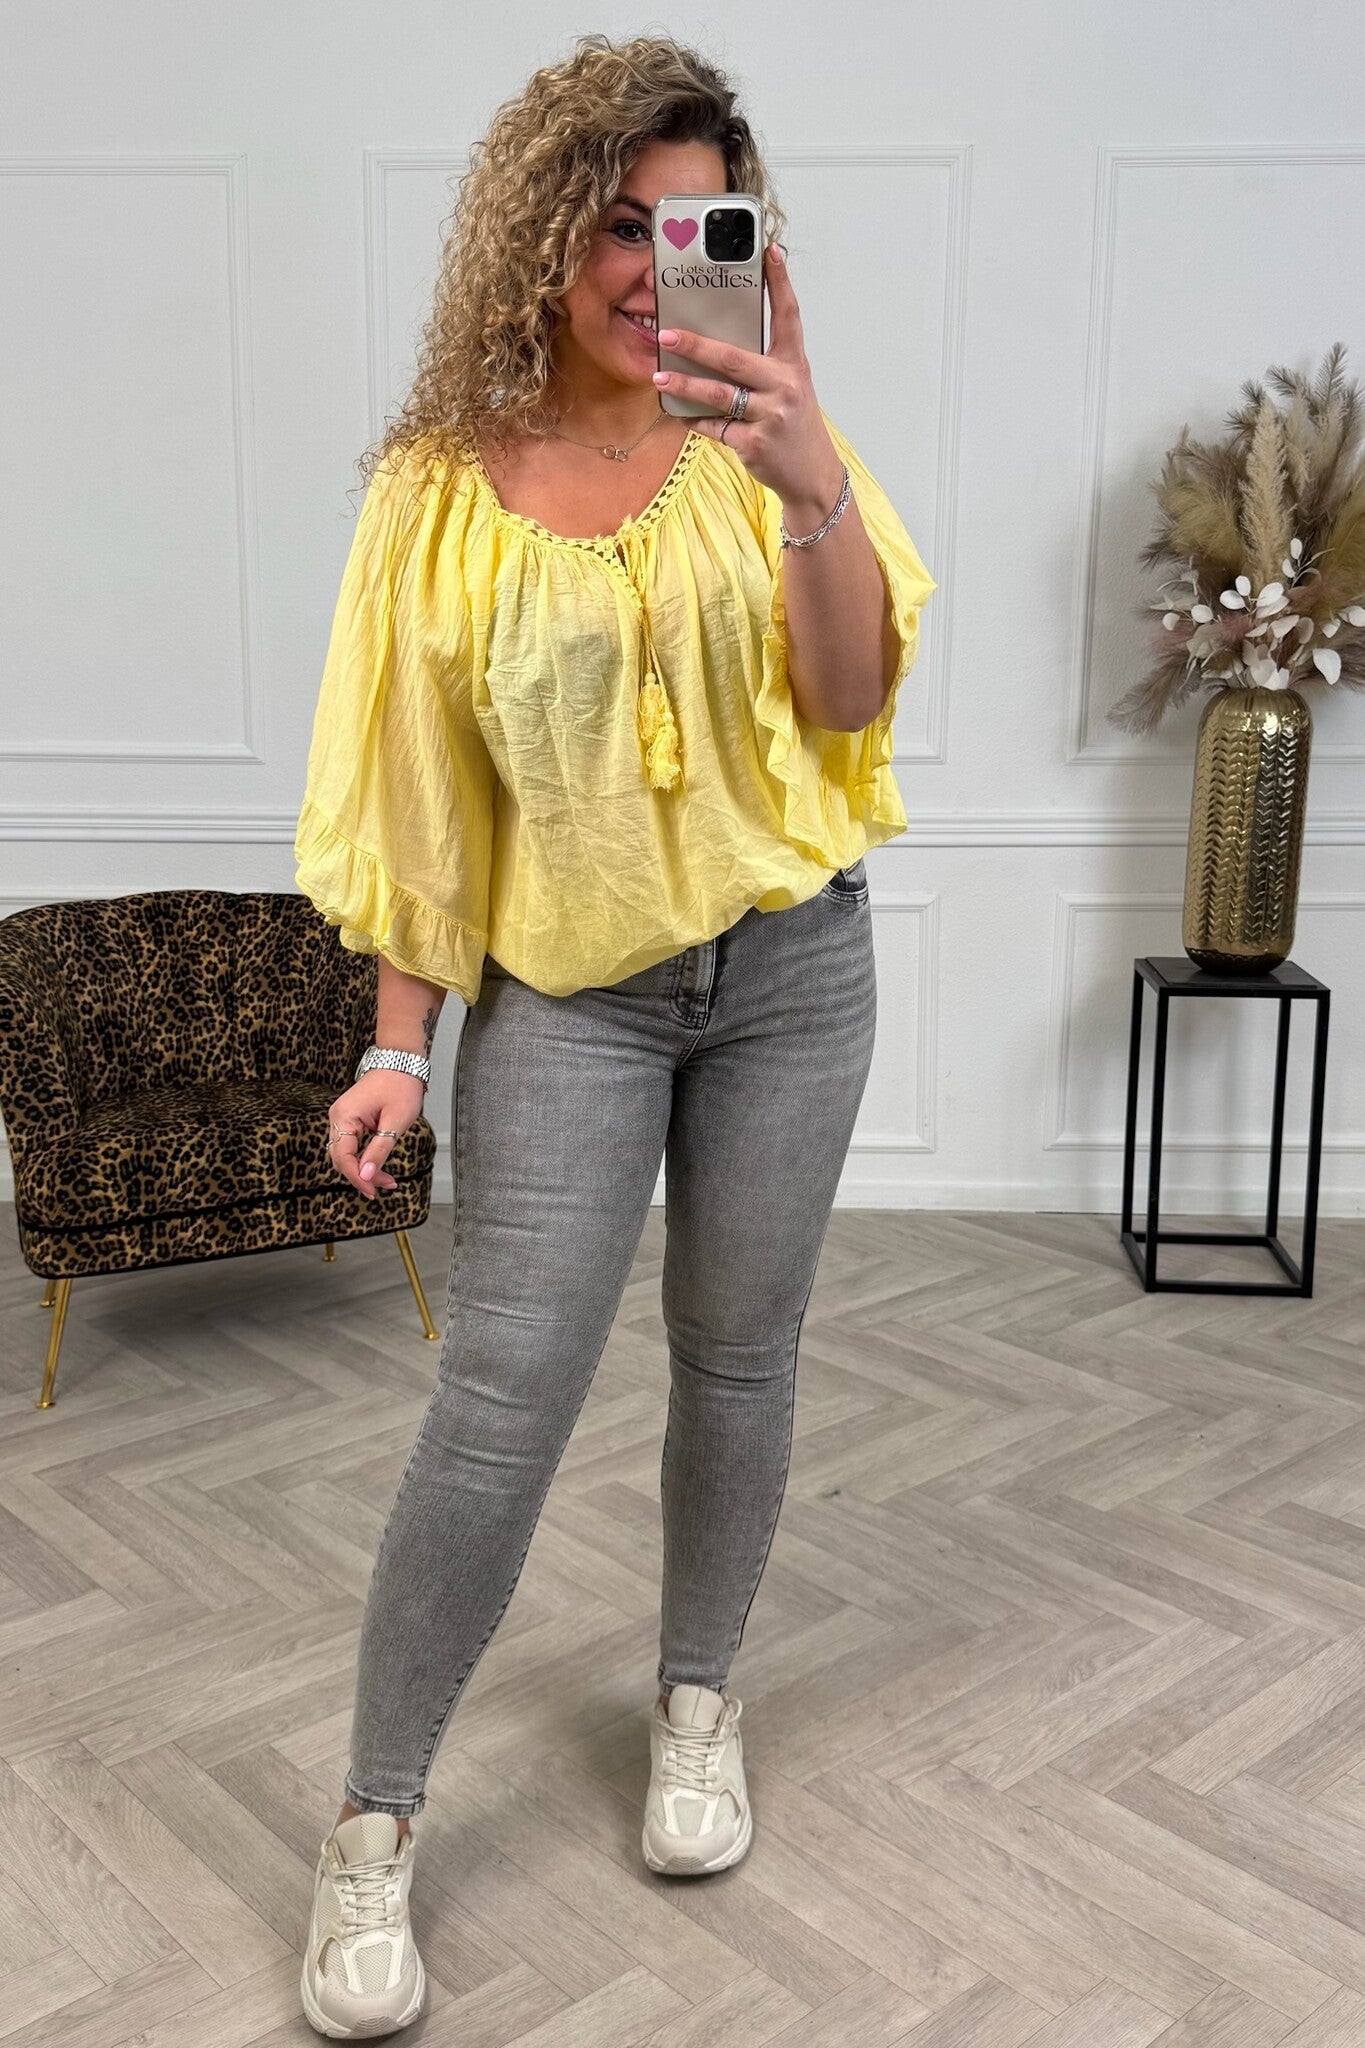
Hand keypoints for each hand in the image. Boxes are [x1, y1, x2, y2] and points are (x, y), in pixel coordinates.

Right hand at [326, 1074, 424, 1202]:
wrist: (402, 1062)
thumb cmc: (400, 1085)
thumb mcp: (394, 1122)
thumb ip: (379, 1150)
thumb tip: (366, 1176)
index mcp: (344, 1116)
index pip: (344, 1157)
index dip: (357, 1177)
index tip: (373, 1191)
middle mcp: (337, 1117)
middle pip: (341, 1158)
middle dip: (362, 1175)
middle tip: (386, 1186)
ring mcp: (341, 1118)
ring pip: (346, 1154)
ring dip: (363, 1169)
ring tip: (387, 1180)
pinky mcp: (349, 1119)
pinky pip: (351, 1145)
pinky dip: (364, 1157)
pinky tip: (378, 1167)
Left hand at [650, 243, 842, 514]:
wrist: (812, 476)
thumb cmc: (794, 425)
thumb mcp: (790, 389)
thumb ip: (763, 366)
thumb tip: (714, 346)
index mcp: (794, 365)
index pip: (789, 316)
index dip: (780, 282)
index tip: (769, 251)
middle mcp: (785, 386)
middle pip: (734, 358)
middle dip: (696, 344)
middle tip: (666, 332)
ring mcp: (770, 416)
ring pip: (718, 394)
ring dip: (684, 384)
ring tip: (659, 375)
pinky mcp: (754, 444)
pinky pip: (715, 428)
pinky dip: (694, 420)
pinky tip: (679, 414)